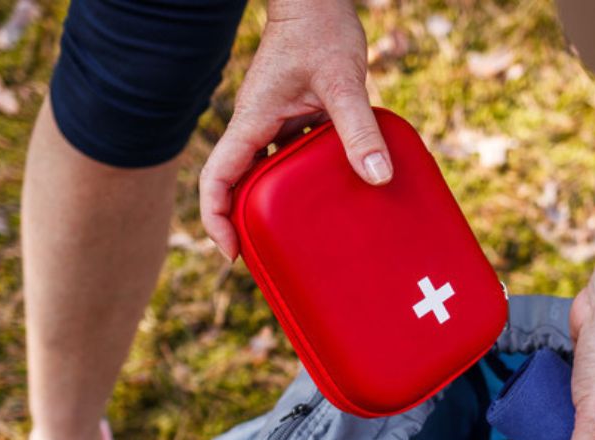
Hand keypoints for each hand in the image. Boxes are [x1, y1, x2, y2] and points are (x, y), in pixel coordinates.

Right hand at [200, 0, 391, 258]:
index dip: (217, 219)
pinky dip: (300, 180)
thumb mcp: (342, 82)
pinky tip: (329, 195)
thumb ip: (358, 129)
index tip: (233, 252)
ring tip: (299, 237)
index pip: (217, 179)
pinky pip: (289, 156)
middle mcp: (256, 126)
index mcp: (251, 122)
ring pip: (264, 172)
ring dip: (275, 204)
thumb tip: (377, 177)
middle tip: (269, 257)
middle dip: (245, 223)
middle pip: (236, 184)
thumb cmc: (321, 28)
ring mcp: (273, 121)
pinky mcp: (293, 116)